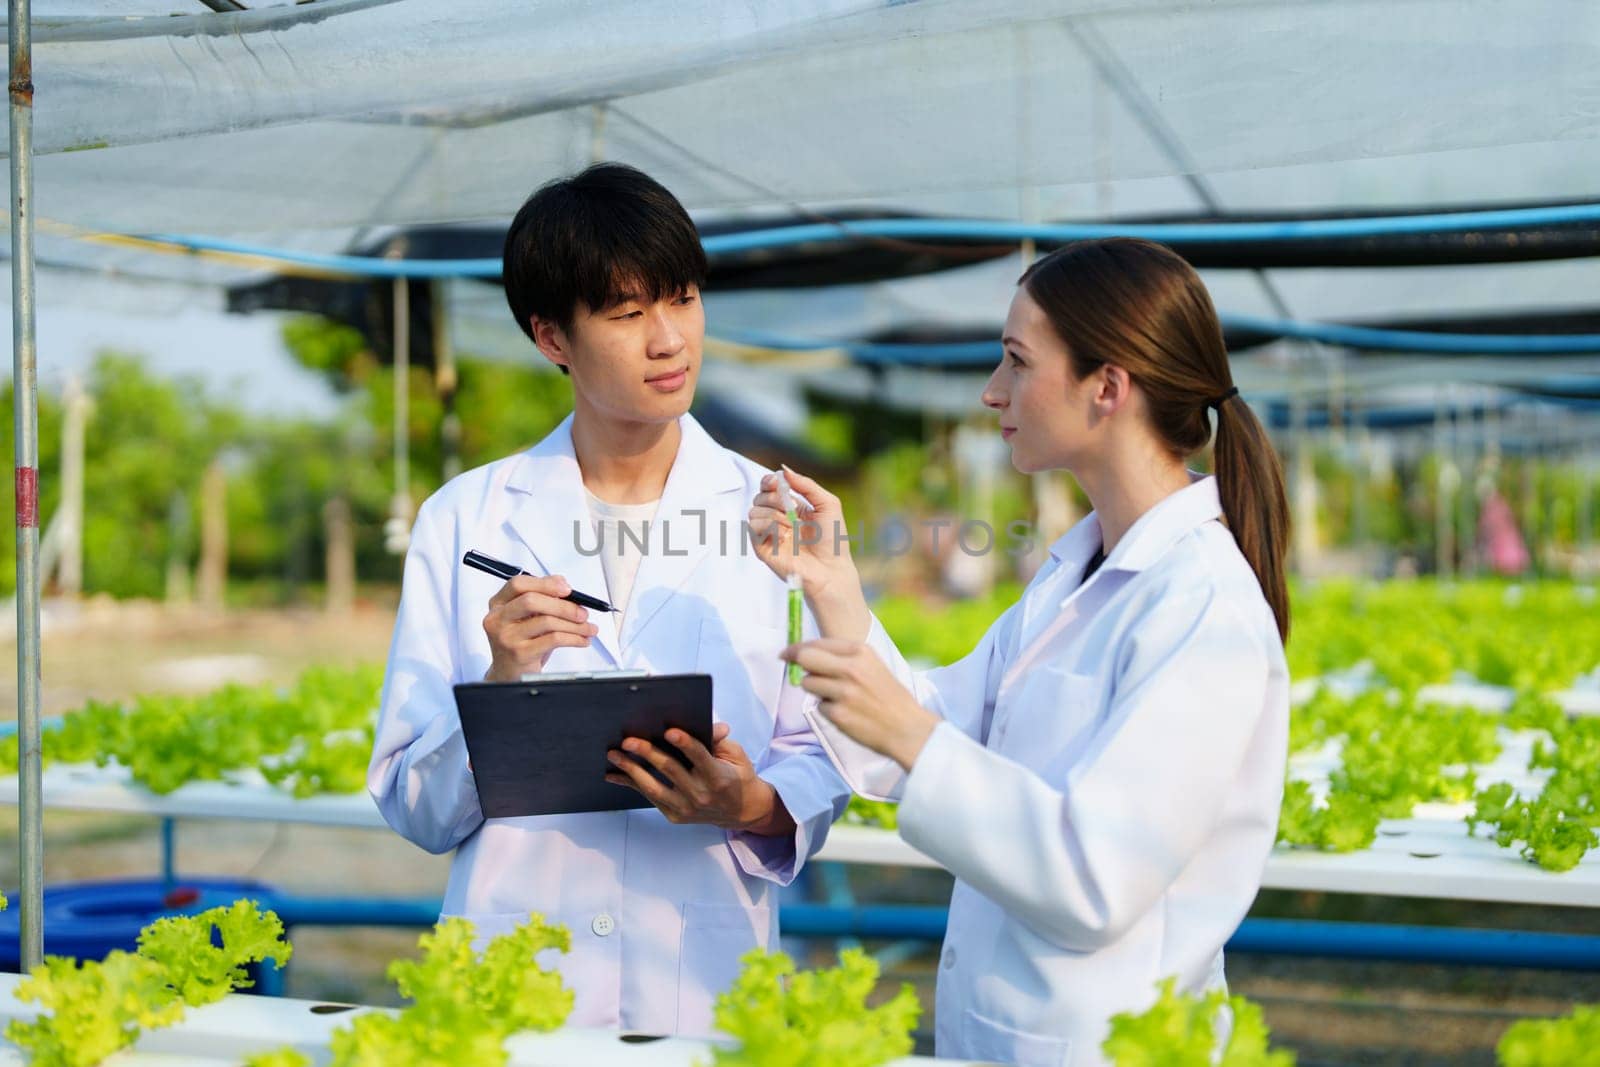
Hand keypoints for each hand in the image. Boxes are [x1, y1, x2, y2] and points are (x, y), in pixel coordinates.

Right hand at [481, 574, 597, 680]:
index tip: (567, 589)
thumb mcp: (528, 617)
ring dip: (575, 625)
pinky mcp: (519, 653)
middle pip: (531, 601)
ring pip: (546, 621)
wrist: (509, 673)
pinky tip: (582, 640)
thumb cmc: (521, 642)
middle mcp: (498, 619)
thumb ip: (542, 596)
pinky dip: (574, 638)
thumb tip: (562, 583)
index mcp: (499, 604)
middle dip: (564, 606)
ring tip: (588, 628)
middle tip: (582, 613)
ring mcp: (506, 637)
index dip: (544, 583)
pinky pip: (553, 640)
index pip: (518, 584)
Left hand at [605, 723, 795, 835]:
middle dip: (647, 753)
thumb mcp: (736, 755)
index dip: (684, 743)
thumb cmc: (737, 776)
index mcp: (718, 777)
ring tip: (614, 755)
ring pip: (653, 787)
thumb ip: (719, 741)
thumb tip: (712, 726)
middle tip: (628, 740)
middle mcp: (701, 795)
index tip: (669, 731)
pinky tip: (616, 774)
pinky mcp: (675, 816)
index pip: (699, 757)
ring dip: (631, 770)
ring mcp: (686, 808)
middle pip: (670, 770)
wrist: (741, 811)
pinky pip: (649, 797)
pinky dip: (631, 784)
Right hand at [748, 466, 859, 602]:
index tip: (776, 481)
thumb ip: (806, 484)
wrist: (830, 568)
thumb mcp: (827, 503)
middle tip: (789, 505)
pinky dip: (768, 527)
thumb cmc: (833, 539)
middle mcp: (777, 519)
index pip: (769, 487)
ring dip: (774, 514)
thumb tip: (783, 469)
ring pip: (754, 510)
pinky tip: (784, 536)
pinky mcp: (762, 548)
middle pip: (759, 496)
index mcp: (791, 507)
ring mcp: (768, 534)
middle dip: (773, 496)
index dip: (769, 481)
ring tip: (791, 527)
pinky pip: (753, 527)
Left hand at [780, 638, 938, 771]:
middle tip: (787, 662)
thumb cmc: (889, 697)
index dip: (798, 647)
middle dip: (794, 660)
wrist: (907, 728)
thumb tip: (808, 655)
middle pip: (805, 657)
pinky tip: (847, 713)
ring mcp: (843, 691)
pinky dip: (828, 710)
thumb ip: (844, 658)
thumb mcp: (873, 666)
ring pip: (808, 683)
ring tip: (839, 697)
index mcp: (861, 652)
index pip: (818, 643)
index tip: (787, 652)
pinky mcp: (838, 713)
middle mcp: (851, 668)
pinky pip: (819, 707)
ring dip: (816, 690)